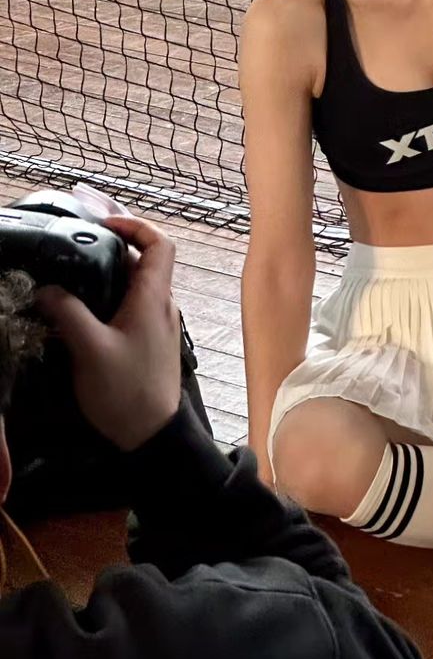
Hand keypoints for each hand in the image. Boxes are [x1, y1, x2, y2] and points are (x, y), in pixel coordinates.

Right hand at [36, 215, 181, 451]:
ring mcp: (156, 323)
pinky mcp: (148, 340)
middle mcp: (160, 304)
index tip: (102, 223)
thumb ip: (67, 314)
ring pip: (134, 284)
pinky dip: (108, 297)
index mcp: (153, 297)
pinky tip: (79, 310)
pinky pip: (130, 306)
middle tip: (75, 246)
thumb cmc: (127, 391)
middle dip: (111, 247)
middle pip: (143, 260)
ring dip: (107, 274)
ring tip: (70, 275)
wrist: (152, 435)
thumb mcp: (90, 350)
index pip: (159, 244)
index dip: (135, 225)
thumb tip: (46, 288)